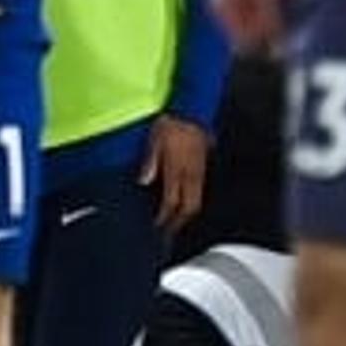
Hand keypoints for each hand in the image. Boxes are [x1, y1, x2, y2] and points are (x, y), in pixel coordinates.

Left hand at [142, 115, 212, 232]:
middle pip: (189, 208)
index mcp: (178, 169)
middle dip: (178, 223)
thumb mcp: (155, 140)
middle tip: (168, 233)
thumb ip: (150, 162)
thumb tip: (144, 181)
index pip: (171, 202)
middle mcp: (191, 175)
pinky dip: (190, 202)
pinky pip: (199, 192)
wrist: (192, 112)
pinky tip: (183, 203)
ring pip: (196, 202)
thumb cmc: (172, 124)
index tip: (156, 227)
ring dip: (186, 215)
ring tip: (176, 223)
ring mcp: (198, 172)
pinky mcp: (202, 168)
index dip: (163, 218)